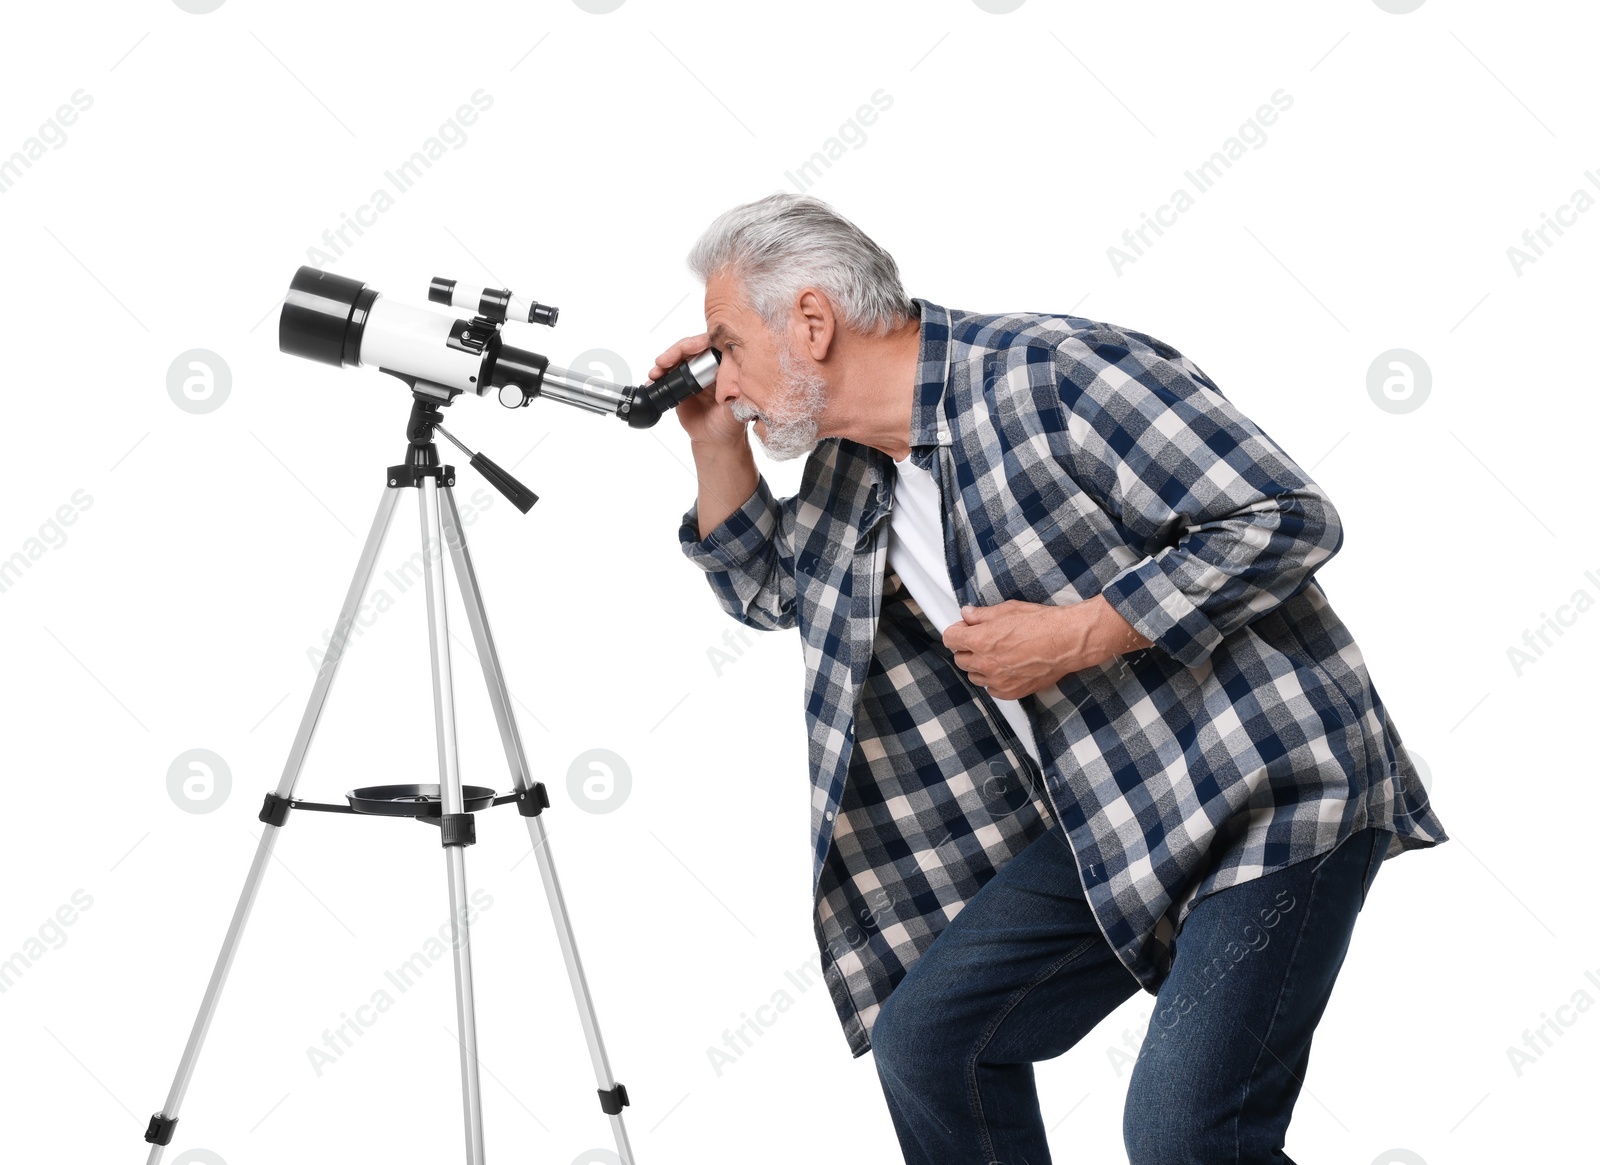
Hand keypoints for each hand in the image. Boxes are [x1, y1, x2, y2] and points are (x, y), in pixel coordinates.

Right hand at [650, 333, 745, 446]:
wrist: (714, 440)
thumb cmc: (730, 424)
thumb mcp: (737, 409)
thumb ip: (736, 393)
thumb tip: (733, 377)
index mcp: (726, 367)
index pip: (713, 345)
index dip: (699, 342)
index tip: (688, 348)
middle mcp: (709, 367)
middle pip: (691, 348)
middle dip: (676, 351)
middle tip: (664, 361)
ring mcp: (693, 375)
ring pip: (678, 359)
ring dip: (664, 362)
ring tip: (656, 372)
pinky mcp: (680, 385)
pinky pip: (668, 375)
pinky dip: (659, 375)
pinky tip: (652, 380)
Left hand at [941, 596, 1150, 699]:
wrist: (1067, 642)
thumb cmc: (1041, 623)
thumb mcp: (1008, 610)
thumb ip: (982, 615)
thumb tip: (967, 614)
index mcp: (980, 640)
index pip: (950, 639)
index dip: (957, 631)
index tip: (965, 629)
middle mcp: (985, 663)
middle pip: (960, 659)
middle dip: (967, 649)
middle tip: (982, 640)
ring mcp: (997, 680)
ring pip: (974, 677)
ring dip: (979, 666)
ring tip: (997, 655)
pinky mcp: (1011, 692)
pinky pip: (991, 690)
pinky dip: (994, 681)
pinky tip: (1006, 669)